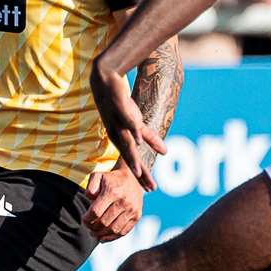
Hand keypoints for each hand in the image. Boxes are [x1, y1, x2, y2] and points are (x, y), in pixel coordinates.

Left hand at [82, 163, 145, 241]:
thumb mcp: (98, 176)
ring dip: (101, 235)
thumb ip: (90, 187)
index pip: (96, 212)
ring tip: (94, 234)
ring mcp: (132, 210)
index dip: (87, 219)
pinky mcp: (137, 216)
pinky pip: (123, 232)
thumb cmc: (111, 179)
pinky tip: (103, 238)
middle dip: (93, 228)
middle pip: (104, 222)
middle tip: (88, 227)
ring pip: (114, 229)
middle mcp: (124, 201)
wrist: (133, 178)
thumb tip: (90, 198)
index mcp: (112, 192)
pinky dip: (112, 238)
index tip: (84, 220)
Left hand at [90, 60, 163, 190]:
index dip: (141, 175)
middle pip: (130, 156)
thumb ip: (149, 138)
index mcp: (120, 138)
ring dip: (133, 157)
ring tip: (138, 172)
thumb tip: (165, 153)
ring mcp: (117, 121)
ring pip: (127, 142)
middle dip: (140, 173)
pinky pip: (127, 120)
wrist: (105, 79)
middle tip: (149, 188)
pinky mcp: (119, 107)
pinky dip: (133, 131)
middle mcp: (117, 133)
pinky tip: (138, 140)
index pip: (132, 160)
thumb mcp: (137, 123)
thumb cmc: (121, 104)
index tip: (150, 190)